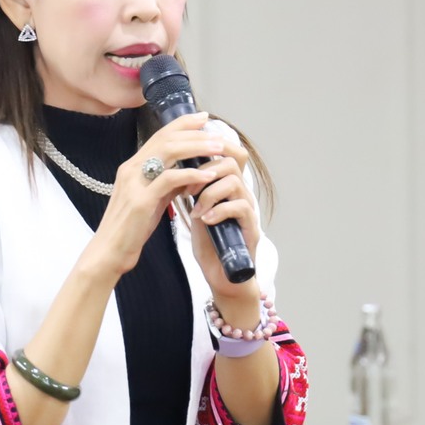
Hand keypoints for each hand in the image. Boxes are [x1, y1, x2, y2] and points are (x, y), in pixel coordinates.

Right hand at [74, 113, 236, 280]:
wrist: (108, 251)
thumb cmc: (130, 229)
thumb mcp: (151, 201)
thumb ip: (167, 185)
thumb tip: (189, 175)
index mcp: (133, 167)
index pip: (159, 136)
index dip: (182, 124)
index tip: (203, 118)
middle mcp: (131, 169)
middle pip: (166, 139)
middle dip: (194, 132)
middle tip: (217, 132)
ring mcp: (134, 183)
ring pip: (167, 152)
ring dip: (196, 147)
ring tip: (218, 149)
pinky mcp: (140, 201)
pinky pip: (168, 180)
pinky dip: (191, 175)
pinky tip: (207, 176)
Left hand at [179, 139, 263, 306]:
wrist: (221, 274)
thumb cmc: (208, 243)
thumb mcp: (196, 210)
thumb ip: (193, 189)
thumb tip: (173, 166)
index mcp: (229, 186)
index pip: (228, 152)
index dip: (209, 150)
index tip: (185, 166)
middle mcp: (242, 193)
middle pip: (232, 161)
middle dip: (205, 171)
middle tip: (187, 190)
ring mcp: (248, 209)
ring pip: (234, 181)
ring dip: (210, 193)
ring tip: (196, 210)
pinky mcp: (252, 227)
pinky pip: (240, 207)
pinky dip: (219, 211)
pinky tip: (205, 221)